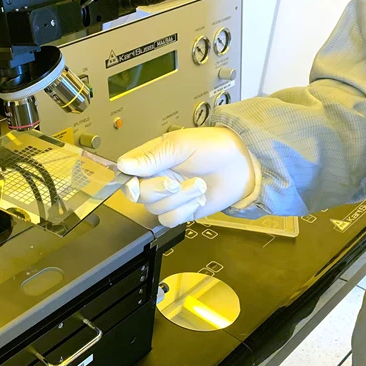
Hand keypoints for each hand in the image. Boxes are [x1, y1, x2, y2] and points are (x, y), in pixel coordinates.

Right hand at [117, 127, 255, 226]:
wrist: (242, 164)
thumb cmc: (213, 146)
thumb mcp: (180, 145)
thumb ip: (152, 157)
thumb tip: (124, 165)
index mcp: (150, 159)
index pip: (126, 174)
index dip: (128, 182)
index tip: (136, 184)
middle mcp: (155, 178)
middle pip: (138, 195)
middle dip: (158, 191)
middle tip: (176, 182)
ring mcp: (168, 196)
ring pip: (155, 209)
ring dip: (179, 199)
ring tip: (198, 185)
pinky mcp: (181, 211)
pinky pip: (170, 220)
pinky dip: (185, 211)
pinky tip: (198, 198)